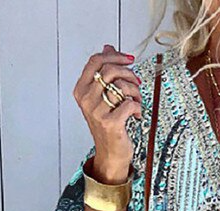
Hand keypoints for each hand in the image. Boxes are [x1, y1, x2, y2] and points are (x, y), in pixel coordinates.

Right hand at [73, 44, 142, 182]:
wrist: (110, 154)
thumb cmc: (108, 125)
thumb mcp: (103, 97)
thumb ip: (104, 72)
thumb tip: (108, 47)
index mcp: (81, 90)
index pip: (96, 61)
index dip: (115, 56)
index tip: (130, 60)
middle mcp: (86, 100)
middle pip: (110, 70)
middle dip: (129, 74)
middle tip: (137, 83)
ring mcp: (97, 112)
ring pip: (121, 86)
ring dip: (135, 91)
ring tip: (136, 101)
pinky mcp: (110, 123)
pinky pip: (129, 104)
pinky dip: (138, 107)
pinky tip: (136, 114)